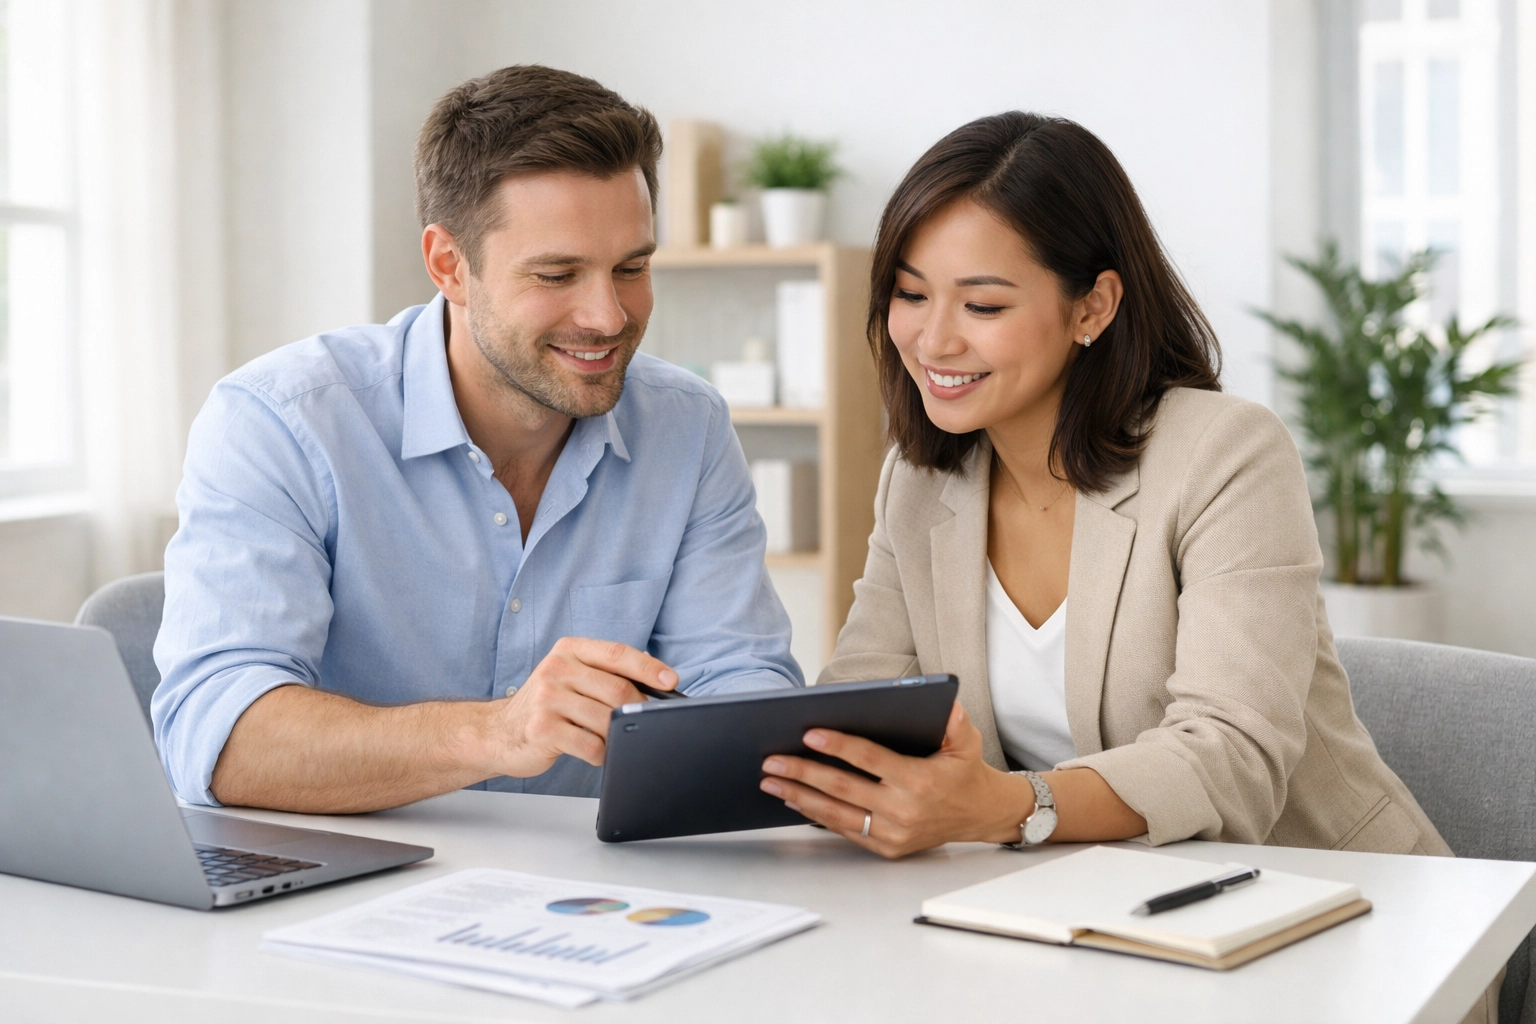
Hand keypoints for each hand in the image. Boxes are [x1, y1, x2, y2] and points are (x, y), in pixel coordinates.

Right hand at [483, 637, 677, 777]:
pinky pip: (590, 745)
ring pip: (606, 719)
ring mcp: (547, 699)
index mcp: (569, 650)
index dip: (649, 667)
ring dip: (617, 734)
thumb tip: (654, 685)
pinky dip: (602, 753)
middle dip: (636, 708)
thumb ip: (604, 675)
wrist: (498, 732)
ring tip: (611, 738)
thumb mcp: (570, 677)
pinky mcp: (543, 729)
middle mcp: (556, 669)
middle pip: (617, 689)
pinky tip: (596, 752)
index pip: (617, 653)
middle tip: (639, 721)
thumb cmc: (546, 705)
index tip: (671, 681)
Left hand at [759, 702, 1034, 857]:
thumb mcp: (967, 742)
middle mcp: (903, 811)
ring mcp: (893, 833)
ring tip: (771, 782)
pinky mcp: (886, 848)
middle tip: (772, 761)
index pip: (869, 759)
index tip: (809, 734)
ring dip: (799, 797)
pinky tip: (794, 800)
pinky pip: (845, 830)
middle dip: (803, 773)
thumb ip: (955, 723)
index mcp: (919, 780)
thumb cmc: (965, 772)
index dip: (838, 746)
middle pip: (843, 788)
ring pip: (837, 814)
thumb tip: (945, 703)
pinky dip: (817, 815)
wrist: (979, 815)